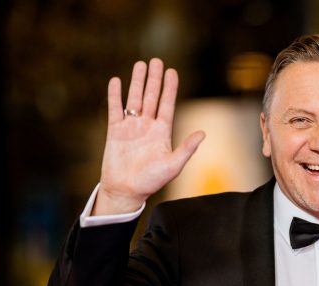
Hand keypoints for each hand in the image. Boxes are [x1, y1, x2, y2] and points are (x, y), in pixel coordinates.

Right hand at [95, 58, 204, 213]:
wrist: (127, 191)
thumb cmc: (152, 181)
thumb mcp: (173, 165)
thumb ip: (187, 148)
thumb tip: (203, 133)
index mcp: (162, 132)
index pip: (167, 105)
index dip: (169, 88)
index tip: (172, 72)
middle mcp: (147, 126)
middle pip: (151, 97)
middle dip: (154, 79)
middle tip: (157, 60)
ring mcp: (130, 127)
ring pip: (134, 99)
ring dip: (137, 82)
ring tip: (140, 64)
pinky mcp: (114, 131)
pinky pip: (114, 109)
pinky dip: (115, 95)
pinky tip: (116, 81)